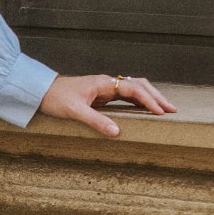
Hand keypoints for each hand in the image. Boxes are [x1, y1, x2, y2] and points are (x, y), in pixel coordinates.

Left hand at [38, 73, 176, 138]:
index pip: (134, 89)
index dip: (149, 100)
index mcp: (104, 83)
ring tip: (164, 109)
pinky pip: (125, 95)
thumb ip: (96, 121)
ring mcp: (105, 87)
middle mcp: (107, 82)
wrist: (40, 91)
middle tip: (173, 110)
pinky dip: (139, 100)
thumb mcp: (75, 111)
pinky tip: (145, 109)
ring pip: (134, 88)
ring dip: (150, 97)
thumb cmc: (55, 98)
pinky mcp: (101, 94)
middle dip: (157, 96)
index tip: (161, 112)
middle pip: (139, 85)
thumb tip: (117, 132)